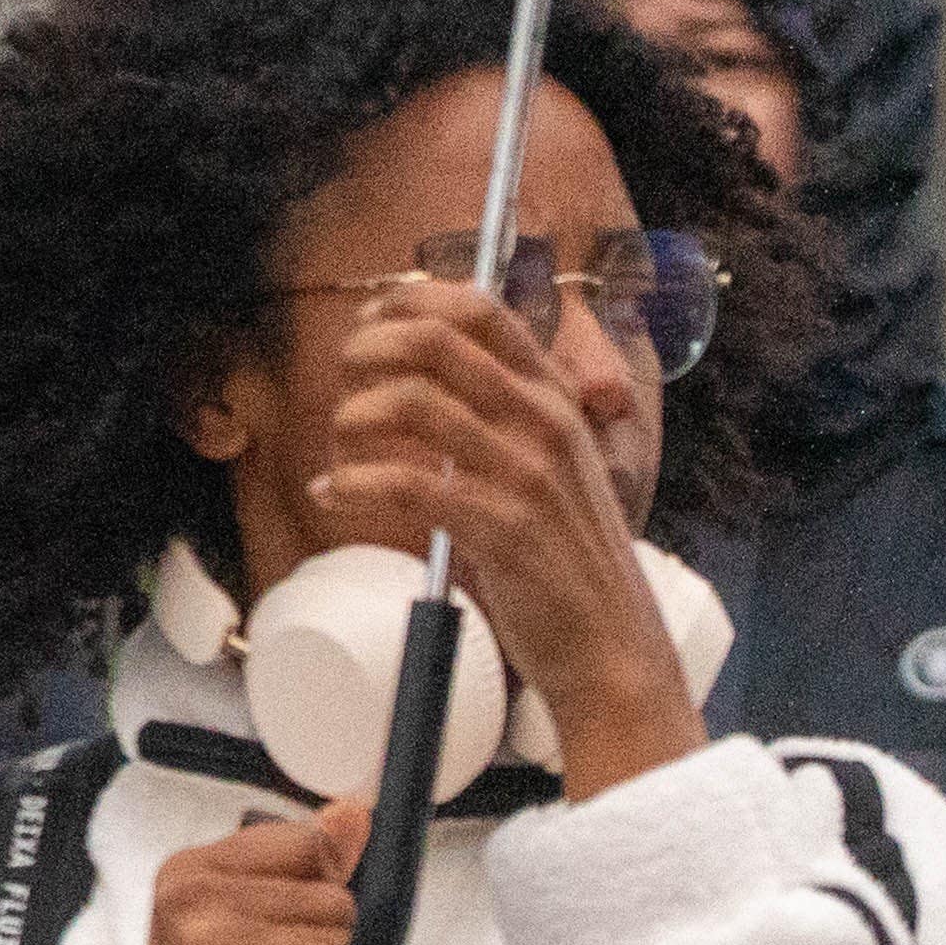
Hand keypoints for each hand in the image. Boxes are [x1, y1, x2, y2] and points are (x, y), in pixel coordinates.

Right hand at [109, 804, 366, 944]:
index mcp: (185, 872)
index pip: (310, 842)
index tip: (276, 940)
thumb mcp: (242, 930)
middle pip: (333, 893)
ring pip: (340, 935)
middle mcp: (188, 898)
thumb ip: (303, 867)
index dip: (319, 895)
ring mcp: (206, 944)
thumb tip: (355, 810)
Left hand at [317, 277, 693, 789]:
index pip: (481, 309)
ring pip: (415, 403)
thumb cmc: (565, 557)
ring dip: (354, 416)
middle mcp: (545, 422)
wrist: (610, 642)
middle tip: (342, 378)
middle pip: (437, 341)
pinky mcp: (503, 529)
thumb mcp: (549, 467)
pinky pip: (408, 484)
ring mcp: (527, 474)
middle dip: (369, 349)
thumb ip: (498, 421)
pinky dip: (355, 485)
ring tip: (339, 447)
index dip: (412, 302)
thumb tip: (413, 383)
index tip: (370, 322)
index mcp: (555, 397)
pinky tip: (335, 494)